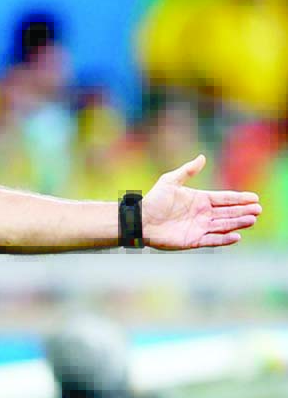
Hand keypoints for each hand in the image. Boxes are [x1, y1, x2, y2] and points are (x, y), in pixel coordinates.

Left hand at [142, 154, 261, 249]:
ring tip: (252, 219)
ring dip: (238, 223)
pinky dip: (225, 239)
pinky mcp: (193, 240)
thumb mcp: (170, 181)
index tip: (254, 198)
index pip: (224, 199)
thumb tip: (202, 157)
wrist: (140, 220)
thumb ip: (188, 171)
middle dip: (243, 211)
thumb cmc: (153, 200)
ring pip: (224, 226)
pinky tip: (237, 236)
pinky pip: (212, 240)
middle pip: (228, 212)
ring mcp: (199, 228)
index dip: (239, 198)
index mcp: (200, 200)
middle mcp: (202, 214)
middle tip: (258, 209)